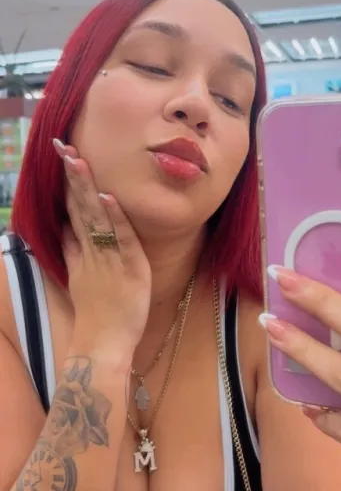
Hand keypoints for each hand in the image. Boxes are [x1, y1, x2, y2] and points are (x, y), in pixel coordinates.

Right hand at [53, 140, 150, 356]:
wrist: (102, 345)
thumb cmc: (97, 313)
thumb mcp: (80, 277)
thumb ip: (73, 252)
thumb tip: (66, 229)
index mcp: (83, 250)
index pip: (74, 209)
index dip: (69, 182)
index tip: (63, 155)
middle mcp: (93, 250)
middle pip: (80, 206)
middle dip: (72, 175)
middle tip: (62, 146)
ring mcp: (109, 258)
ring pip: (96, 217)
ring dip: (87, 188)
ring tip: (78, 160)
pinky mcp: (129, 268)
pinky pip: (121, 239)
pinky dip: (114, 218)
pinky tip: (107, 197)